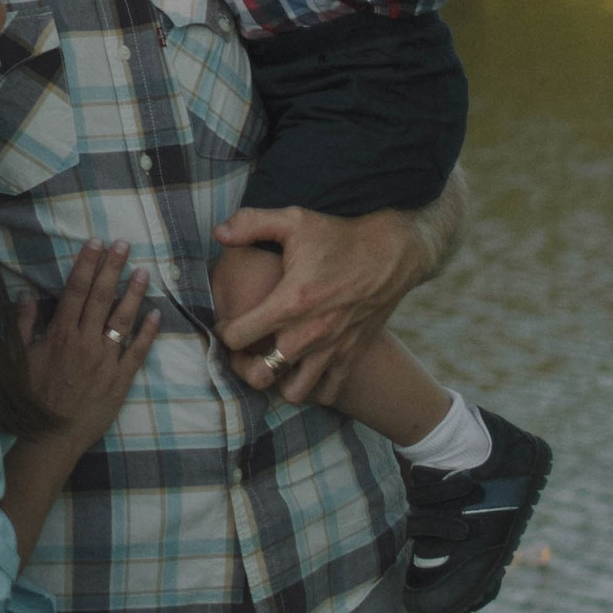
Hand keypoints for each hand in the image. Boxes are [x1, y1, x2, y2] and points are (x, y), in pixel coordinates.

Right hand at [14, 242, 159, 442]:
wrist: (51, 435)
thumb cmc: (31, 398)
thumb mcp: (19, 359)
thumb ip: (24, 325)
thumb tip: (26, 295)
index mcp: (60, 334)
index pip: (76, 290)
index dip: (87, 264)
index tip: (96, 243)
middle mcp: (85, 342)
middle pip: (101, 297)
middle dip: (112, 268)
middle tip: (123, 244)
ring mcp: (105, 360)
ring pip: (122, 319)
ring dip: (133, 293)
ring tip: (144, 271)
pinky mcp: (120, 379)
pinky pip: (137, 351)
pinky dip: (148, 332)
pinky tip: (157, 313)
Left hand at [211, 198, 441, 402]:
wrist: (393, 252)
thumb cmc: (340, 236)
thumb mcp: (294, 220)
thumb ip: (251, 223)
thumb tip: (219, 232)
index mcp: (290, 302)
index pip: (237, 337)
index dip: (223, 332)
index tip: (227, 324)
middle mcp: (310, 333)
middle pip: (259, 375)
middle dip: (243, 366)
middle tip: (244, 351)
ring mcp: (333, 349)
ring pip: (293, 392)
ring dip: (278, 381)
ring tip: (273, 362)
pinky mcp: (352, 355)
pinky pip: (327, 393)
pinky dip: (312, 387)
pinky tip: (304, 367)